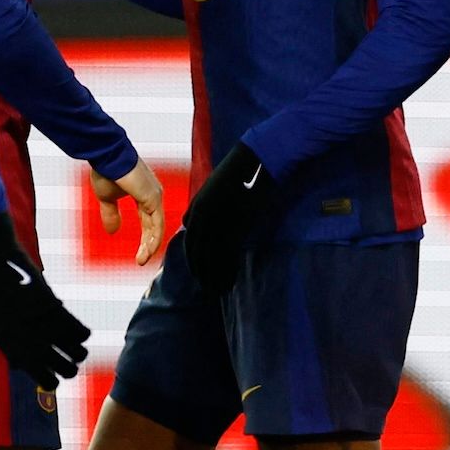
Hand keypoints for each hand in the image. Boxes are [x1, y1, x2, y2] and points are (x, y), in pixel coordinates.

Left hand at [0, 212, 91, 386]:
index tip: (54, 368)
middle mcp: (30, 342)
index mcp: (14, 351)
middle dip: (72, 367)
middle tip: (69, 357)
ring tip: (74, 343)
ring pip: (80, 353)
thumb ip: (9, 351)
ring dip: (80, 351)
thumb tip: (20, 368)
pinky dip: (83, 332)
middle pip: (68, 371)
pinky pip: (82, 332)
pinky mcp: (55, 307)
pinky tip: (76, 327)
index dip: (54, 378)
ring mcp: (44, 326)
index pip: (46, 381)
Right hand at [90, 158, 166, 264]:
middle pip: (154, 226)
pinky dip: (153, 239)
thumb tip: (112, 231)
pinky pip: (156, 224)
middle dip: (147, 245)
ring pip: (156, 227)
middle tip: (141, 261)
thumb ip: (111, 214)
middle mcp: (153, 195)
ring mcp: (155, 196)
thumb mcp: (107, 198)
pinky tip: (148, 250)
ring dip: (150, 246)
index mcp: (144, 195)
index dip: (143, 238)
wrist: (106, 156)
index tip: (138, 254)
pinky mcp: (153, 198)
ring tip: (142, 260)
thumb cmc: (106, 170)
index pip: (147, 221)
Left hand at [177, 142, 275, 297]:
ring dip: (213, 276)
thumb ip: (209, 206)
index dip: (194, 259)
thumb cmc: (243, 173)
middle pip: (196, 252)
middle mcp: (203, 215)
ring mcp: (219, 220)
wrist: (259, 159)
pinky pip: (227, 254)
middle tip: (208, 287)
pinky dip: (227, 270)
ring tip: (217, 290)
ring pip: (210, 256)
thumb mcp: (219, 189)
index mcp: (198, 206)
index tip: (199, 272)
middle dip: (201, 272)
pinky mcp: (236, 224)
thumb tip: (205, 224)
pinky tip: (229, 281)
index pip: (190, 240)